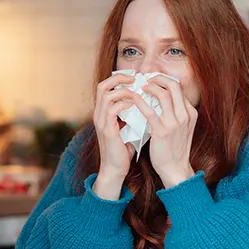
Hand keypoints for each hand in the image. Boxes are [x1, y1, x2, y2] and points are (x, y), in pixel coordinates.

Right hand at [92, 73, 137, 198]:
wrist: (115, 169)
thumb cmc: (123, 150)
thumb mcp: (127, 128)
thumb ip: (132, 116)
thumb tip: (149, 104)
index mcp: (102, 113)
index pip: (104, 87)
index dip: (118, 79)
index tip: (134, 79)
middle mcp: (99, 115)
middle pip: (102, 86)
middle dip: (119, 79)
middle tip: (135, 80)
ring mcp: (101, 122)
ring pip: (106, 95)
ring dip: (123, 91)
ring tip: (137, 93)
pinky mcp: (107, 130)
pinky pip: (112, 109)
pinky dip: (124, 104)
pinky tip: (135, 106)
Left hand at [124, 75, 198, 188]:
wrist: (175, 169)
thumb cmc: (174, 149)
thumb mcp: (182, 128)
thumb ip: (176, 113)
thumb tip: (162, 99)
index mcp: (190, 113)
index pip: (179, 88)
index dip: (165, 80)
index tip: (154, 80)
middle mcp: (185, 115)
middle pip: (173, 85)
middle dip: (158, 78)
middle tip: (147, 79)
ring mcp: (174, 123)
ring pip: (163, 94)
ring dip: (149, 87)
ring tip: (140, 87)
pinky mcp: (162, 131)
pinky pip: (149, 110)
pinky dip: (140, 101)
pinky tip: (134, 98)